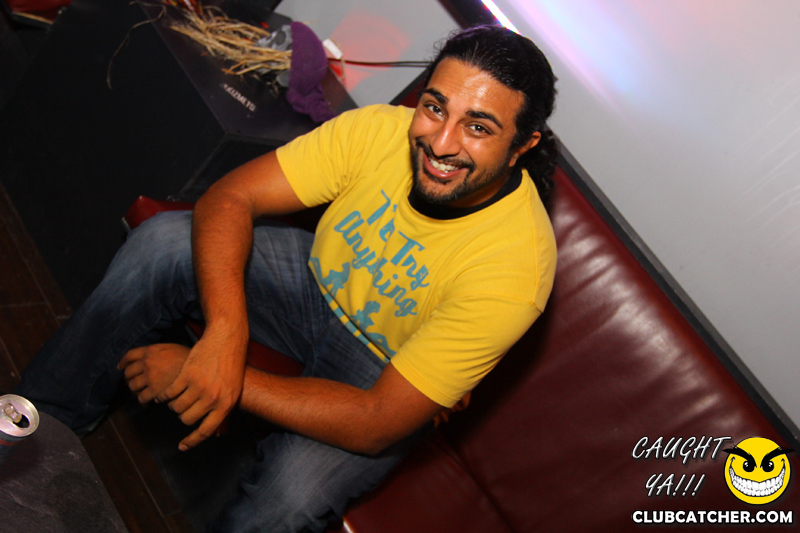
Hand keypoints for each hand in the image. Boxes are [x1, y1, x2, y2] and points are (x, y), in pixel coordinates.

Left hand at [119, 343, 189, 403]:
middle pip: (128, 373)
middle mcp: (147, 362)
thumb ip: (157, 352)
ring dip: (135, 391)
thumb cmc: (188, 359)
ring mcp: (150, 376)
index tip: (121, 367)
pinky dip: (143, 401)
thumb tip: (147, 360)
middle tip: (132, 384)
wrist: (200, 369)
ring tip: (141, 394)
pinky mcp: (154, 390)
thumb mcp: (171, 348)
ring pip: (133, 386)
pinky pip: (141, 398)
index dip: (123, 362)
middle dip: (129, 379)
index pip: (129, 355)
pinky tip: (149, 402)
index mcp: (151, 350)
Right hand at [154, 328, 246, 450]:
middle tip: (182, 406)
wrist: (226, 341)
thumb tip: (218, 434)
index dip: (192, 441)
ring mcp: (199, 387)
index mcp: (226, 404)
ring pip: (176, 407)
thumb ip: (224, 412)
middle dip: (182, 414)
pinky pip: (168, 393)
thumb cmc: (231, 366)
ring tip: (176, 397)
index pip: (206, 430)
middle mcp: (212, 398)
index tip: (181, 446)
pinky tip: (163, 393)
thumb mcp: (234, 391)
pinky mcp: (186, 375)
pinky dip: (163, 395)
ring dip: (173, 404)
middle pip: (187, 419)